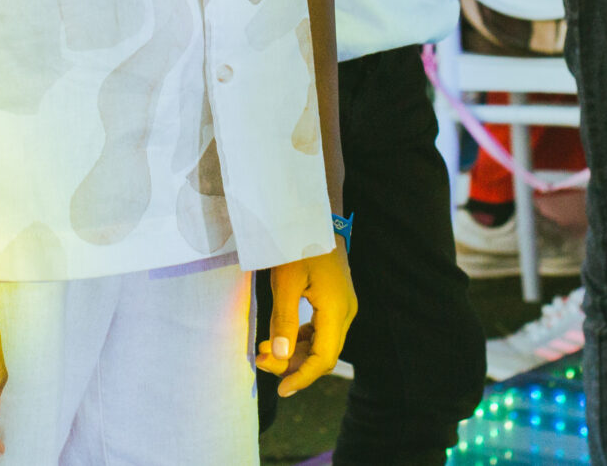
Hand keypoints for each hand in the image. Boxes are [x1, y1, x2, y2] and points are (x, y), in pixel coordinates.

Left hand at [258, 247, 356, 397]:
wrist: (313, 217)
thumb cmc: (298, 244)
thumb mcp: (286, 282)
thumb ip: (283, 320)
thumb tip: (279, 357)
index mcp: (336, 310)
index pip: (324, 359)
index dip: (302, 377)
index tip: (281, 389)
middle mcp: (345, 313)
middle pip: (322, 355)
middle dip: (292, 365)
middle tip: (261, 361)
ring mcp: (343, 307)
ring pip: (321, 345)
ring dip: (294, 353)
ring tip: (264, 350)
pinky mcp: (336, 302)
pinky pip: (321, 332)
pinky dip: (301, 340)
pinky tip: (280, 338)